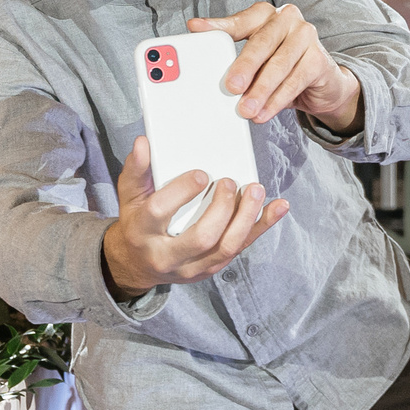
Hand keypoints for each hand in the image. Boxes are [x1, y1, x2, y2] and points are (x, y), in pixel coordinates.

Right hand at [103, 134, 288, 296]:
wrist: (139, 265)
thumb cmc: (137, 225)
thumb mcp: (130, 197)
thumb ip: (136, 170)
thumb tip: (143, 142)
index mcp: (142, 232)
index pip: (159, 212)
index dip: (182, 192)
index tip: (202, 174)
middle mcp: (167, 255)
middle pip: (200, 237)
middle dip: (221, 209)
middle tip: (229, 182)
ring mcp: (192, 266)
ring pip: (226, 247)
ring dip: (247, 218)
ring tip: (256, 190)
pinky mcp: (212, 268)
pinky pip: (241, 248)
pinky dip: (262, 226)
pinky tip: (278, 207)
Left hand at [192, 3, 362, 131]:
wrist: (321, 83)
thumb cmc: (281, 67)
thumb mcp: (256, 59)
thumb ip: (233, 55)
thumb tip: (204, 57)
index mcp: (266, 14)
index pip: (241, 20)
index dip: (219, 25)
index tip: (197, 29)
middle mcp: (287, 19)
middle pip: (262, 42)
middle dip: (245, 66)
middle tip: (230, 87)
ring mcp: (306, 36)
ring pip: (279, 64)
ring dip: (261, 90)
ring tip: (246, 109)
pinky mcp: (319, 59)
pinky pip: (295, 81)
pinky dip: (277, 100)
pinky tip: (264, 112)